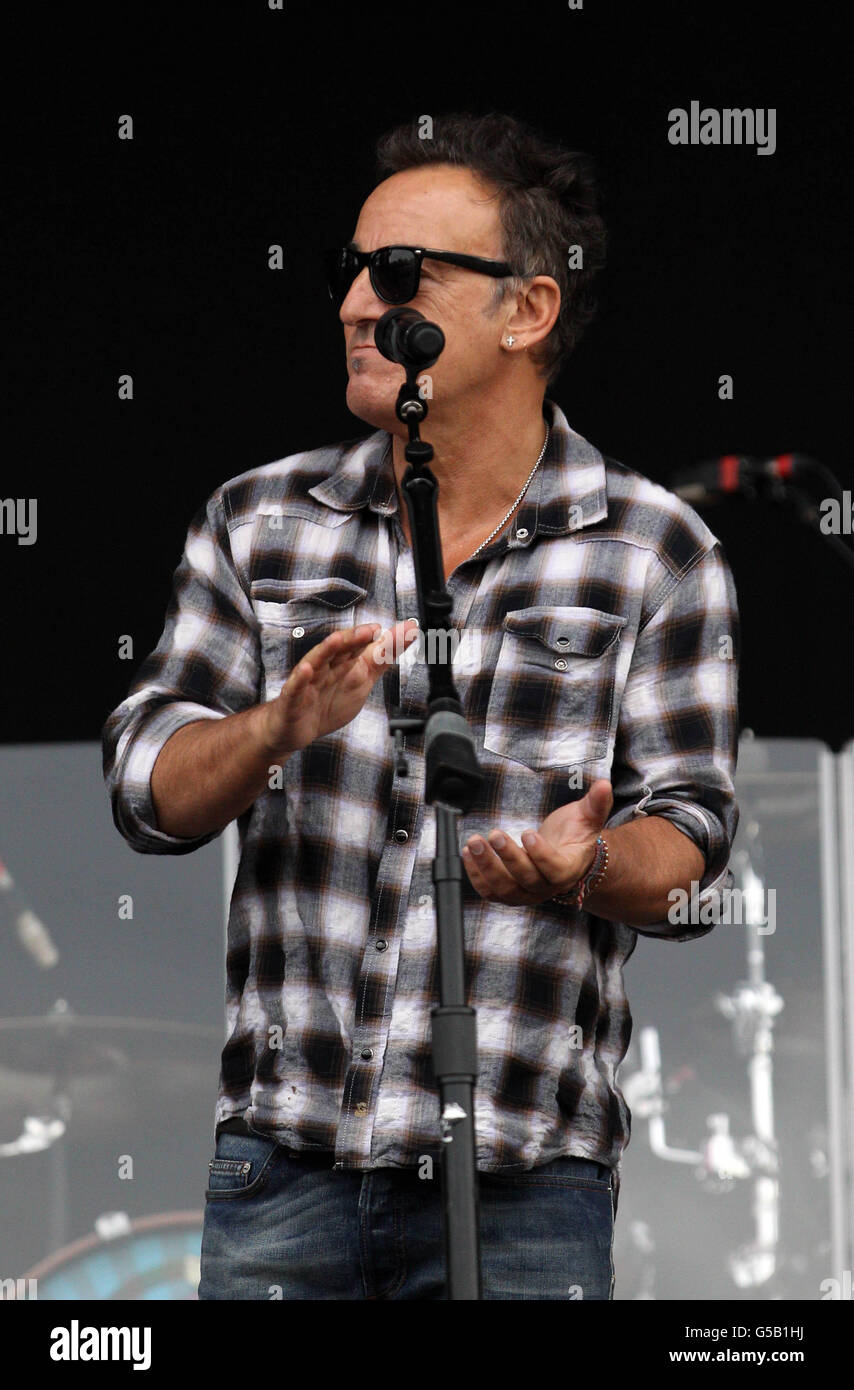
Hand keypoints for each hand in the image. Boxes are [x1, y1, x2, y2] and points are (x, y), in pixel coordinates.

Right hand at [259, 618, 419, 756]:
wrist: (297, 729)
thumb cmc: (327, 702)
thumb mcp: (361, 681)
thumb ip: (380, 659)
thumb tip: (403, 636)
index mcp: (344, 663)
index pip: (363, 646)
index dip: (381, 639)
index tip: (402, 629)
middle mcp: (327, 666)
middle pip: (340, 649)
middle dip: (354, 639)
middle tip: (371, 630)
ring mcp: (309, 680)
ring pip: (317, 661)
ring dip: (326, 650)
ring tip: (337, 640)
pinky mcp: (293, 697)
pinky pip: (296, 686)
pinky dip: (300, 678)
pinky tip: (307, 670)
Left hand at [462, 779, 613, 906]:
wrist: (564, 857)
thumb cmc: (574, 836)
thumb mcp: (586, 817)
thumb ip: (595, 803)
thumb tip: (605, 785)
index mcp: (568, 868)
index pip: (555, 870)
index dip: (541, 855)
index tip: (527, 833)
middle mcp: (547, 886)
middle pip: (527, 880)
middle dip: (508, 858)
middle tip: (493, 834)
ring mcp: (526, 892)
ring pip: (505, 890)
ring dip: (486, 868)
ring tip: (474, 844)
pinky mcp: (508, 892)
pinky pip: (490, 892)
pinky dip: (476, 875)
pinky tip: (468, 854)